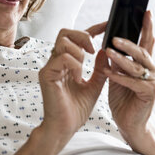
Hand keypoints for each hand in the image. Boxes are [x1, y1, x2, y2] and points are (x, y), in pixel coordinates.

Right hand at [38, 22, 108, 147]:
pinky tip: (79, 78)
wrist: (64, 128)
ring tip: (85, 67)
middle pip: (65, 32)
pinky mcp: (47, 75)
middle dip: (83, 35)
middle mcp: (56, 61)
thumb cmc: (76, 109)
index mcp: (66, 62)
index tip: (107, 25)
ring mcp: (50, 67)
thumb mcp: (95, 86)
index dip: (93, 29)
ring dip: (79, 51)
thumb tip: (106, 51)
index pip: (77, 38)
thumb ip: (100, 69)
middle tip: (94, 49)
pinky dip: (74, 65)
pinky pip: (61, 58)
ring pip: (63, 41)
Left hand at [103, 10, 154, 146]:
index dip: (147, 27)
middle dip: (127, 43)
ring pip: (135, 66)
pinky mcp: (150, 93)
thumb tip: (107, 43)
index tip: (146, 12)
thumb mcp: (117, 75)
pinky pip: (132, 81)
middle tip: (114, 37)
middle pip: (141, 51)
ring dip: (120, 58)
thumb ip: (115, 61)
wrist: (130, 124)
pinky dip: (119, 77)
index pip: (147, 42)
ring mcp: (153, 81)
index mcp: (146, 64)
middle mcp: (153, 70)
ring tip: (107, 51)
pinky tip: (107, 73)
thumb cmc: (124, 99)